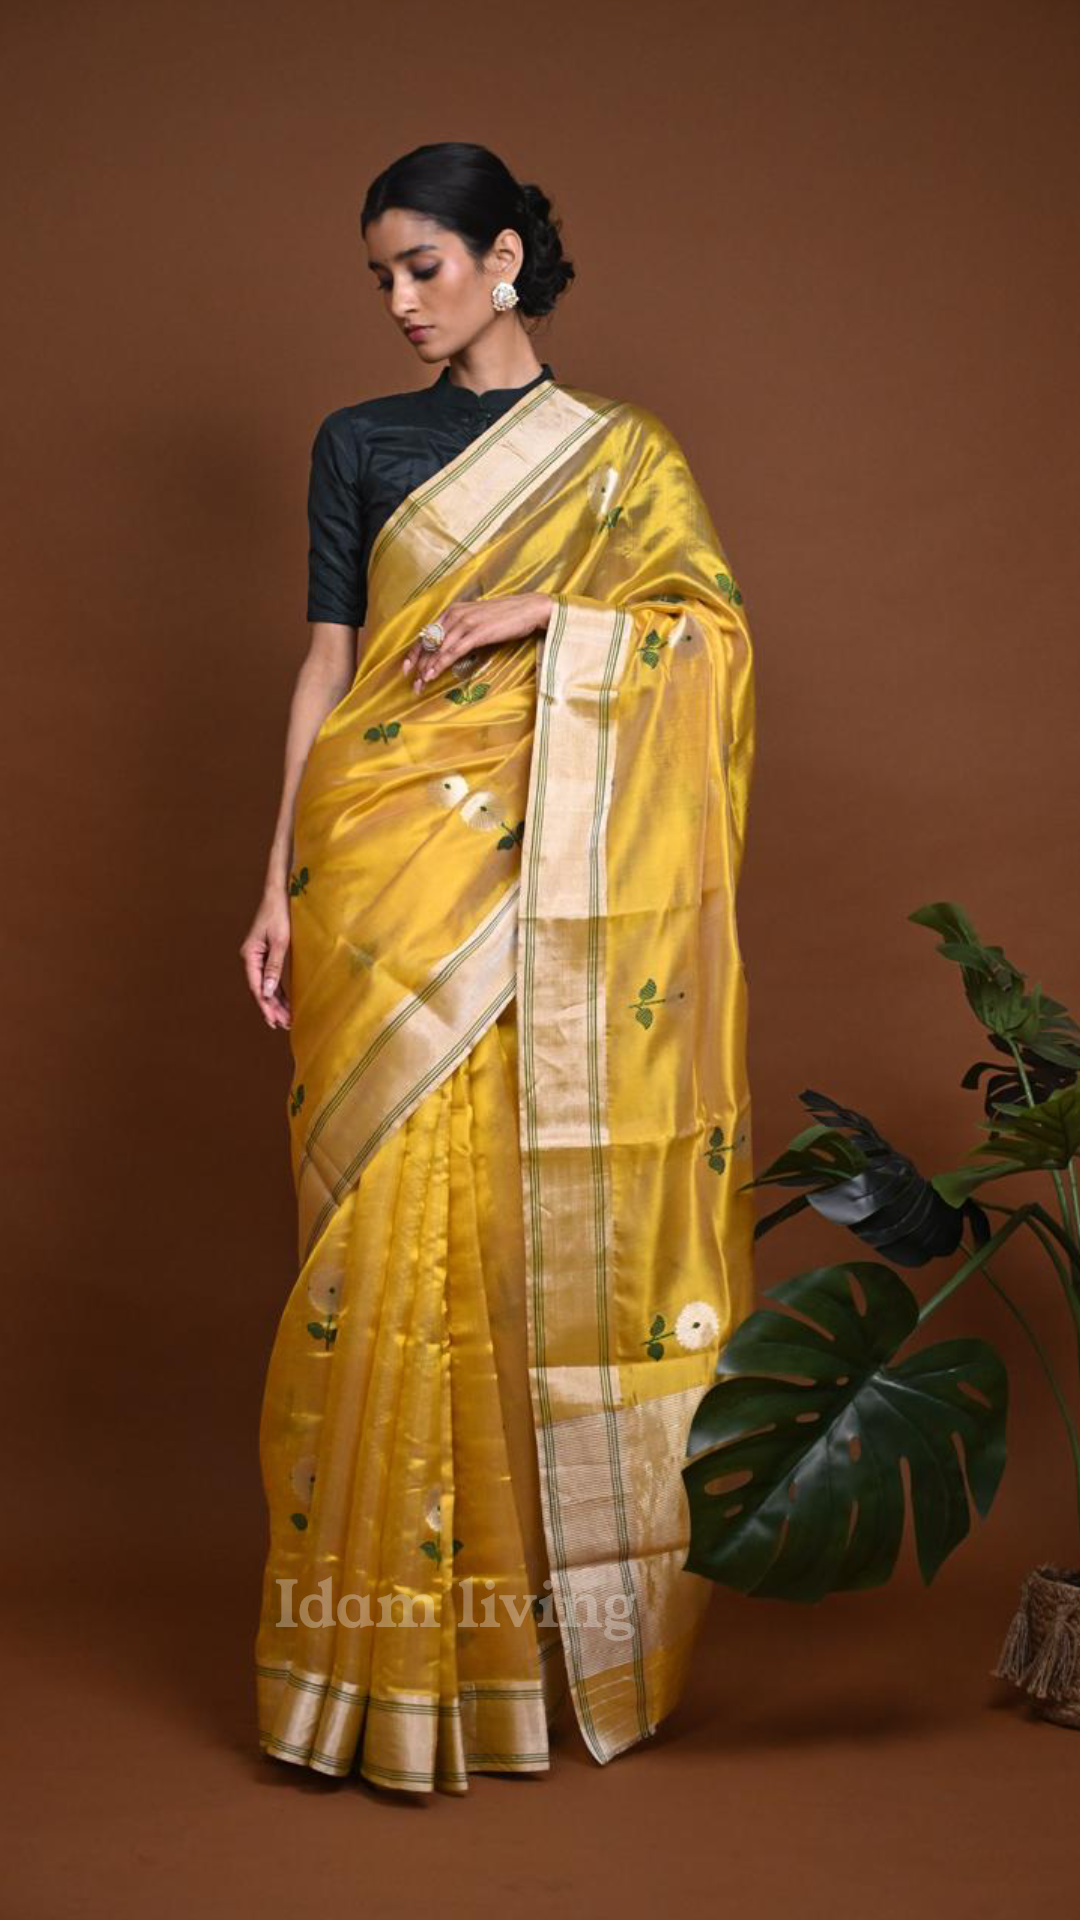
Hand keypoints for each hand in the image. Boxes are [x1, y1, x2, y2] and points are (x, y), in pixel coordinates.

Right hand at [239, 882, 292, 1029]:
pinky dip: (278, 991)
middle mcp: (251, 958)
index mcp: (250, 955)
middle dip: (271, 1008)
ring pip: (265, 985)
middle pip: (259, 989)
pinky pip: (271, 978)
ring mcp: (258, 957)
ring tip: (286, 1019)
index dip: (264, 1005)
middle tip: (283, 1025)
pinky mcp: (267, 955)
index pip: (256, 986)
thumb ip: (274, 966)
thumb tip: (267, 991)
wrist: (279, 894)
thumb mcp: (279, 941)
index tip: (273, 1021)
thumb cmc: (279, 913)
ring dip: (275, 1002)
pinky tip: (285, 1003)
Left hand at [401, 592, 554, 691]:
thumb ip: (462, 630)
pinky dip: (441, 664)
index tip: (407, 667)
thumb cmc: (506, 617)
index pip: (427, 633)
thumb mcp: (478, 620)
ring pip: (439, 648)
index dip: (415, 652)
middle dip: (419, 664)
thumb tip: (450, 647)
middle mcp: (455, 614)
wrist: (529, 609)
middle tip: (412, 683)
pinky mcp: (476, 632)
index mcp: (453, 610)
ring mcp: (465, 623)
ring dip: (428, 668)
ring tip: (420, 685)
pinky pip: (453, 651)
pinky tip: (433, 675)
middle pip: (429, 642)